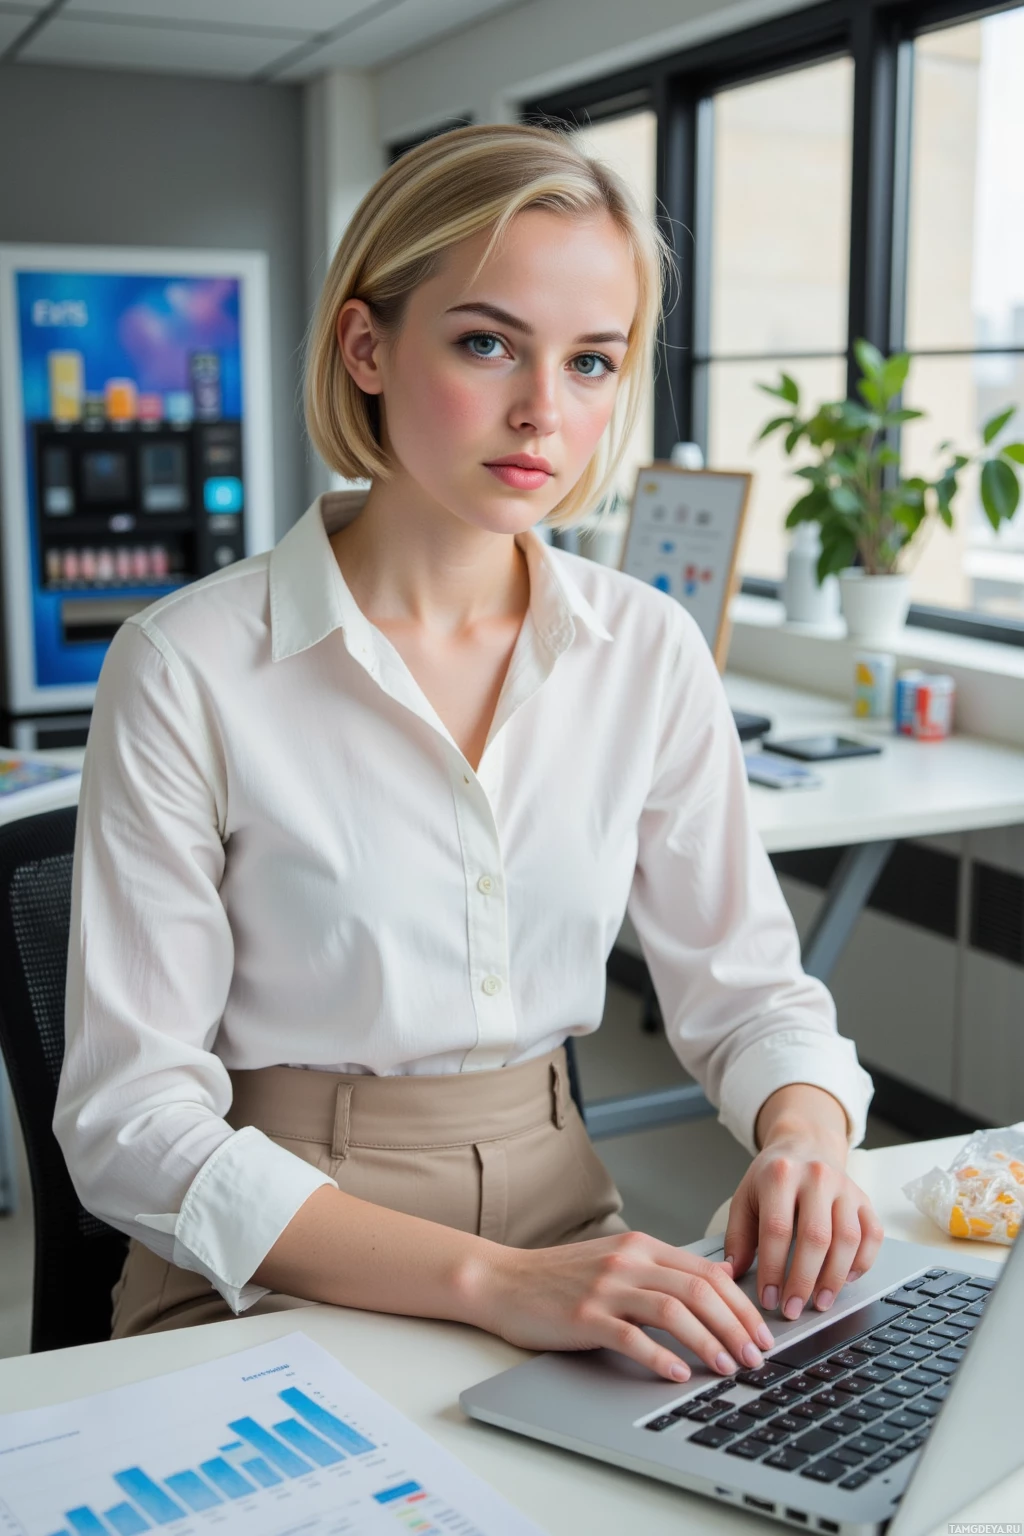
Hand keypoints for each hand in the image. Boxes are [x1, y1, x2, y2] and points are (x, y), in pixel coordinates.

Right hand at [472, 1230, 775, 1383]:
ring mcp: (606, 1288)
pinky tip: (677, 1374)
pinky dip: (660, 1357)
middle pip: (699, 1289)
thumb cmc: (560, 1277)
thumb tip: (717, 1288)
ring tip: (727, 1367)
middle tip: (755, 1356)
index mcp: (642, 1246)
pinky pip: (631, 1336)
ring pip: (674, 1310)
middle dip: (735, 1326)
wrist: (504, 1280)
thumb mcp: (616, 1261)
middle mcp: (628, 1261)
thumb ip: (660, 1271)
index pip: (707, 1271)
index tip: (761, 1332)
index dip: (741, 1303)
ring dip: (708, 1342)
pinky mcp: (585, 1316)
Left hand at [724, 1085, 883, 1320]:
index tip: (769, 1298)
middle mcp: (816, 1177)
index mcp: (780, 1174)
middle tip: (794, 1309)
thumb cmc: (772, 1177)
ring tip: (820, 1303)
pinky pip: (872, 1235)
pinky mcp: (865, 1199)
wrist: (805, 1144)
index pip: (777, 1229)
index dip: (774, 1269)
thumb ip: (738, 1236)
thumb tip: (732, 1274)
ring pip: (848, 1239)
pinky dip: (862, 1263)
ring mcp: (845, 1187)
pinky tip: (846, 1280)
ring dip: (835, 1278)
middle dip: (804, 1280)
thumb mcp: (745, 1197)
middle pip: (816, 1237)